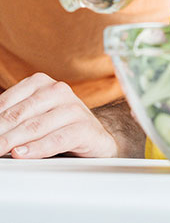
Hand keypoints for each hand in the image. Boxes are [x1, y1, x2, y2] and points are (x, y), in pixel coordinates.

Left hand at [0, 73, 116, 157]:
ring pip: (34, 127)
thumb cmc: (57, 125)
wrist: (95, 136)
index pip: (6, 102)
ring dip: (10, 142)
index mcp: (41, 83)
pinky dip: (36, 148)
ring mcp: (72, 108)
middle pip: (18, 116)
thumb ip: (11, 117)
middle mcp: (58, 91)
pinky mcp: (83, 128)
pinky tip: (20, 153)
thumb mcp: (33, 114)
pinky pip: (56, 139)